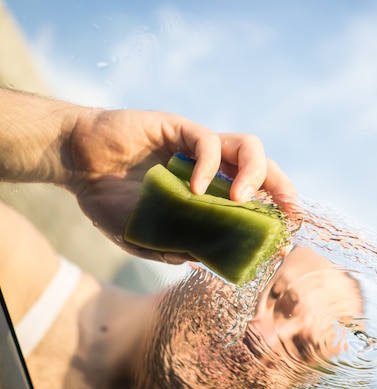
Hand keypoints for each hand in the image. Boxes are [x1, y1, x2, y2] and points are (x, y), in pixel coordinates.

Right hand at [68, 108, 296, 261]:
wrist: (78, 164)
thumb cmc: (112, 199)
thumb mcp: (146, 233)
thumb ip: (175, 245)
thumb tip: (207, 261)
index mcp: (209, 190)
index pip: (255, 195)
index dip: (275, 210)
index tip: (288, 233)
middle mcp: (211, 166)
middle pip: (263, 167)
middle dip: (282, 187)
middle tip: (288, 212)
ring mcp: (197, 145)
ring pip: (246, 146)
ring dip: (253, 173)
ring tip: (240, 199)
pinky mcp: (179, 127)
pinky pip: (207, 141)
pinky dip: (208, 165)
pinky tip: (196, 189)